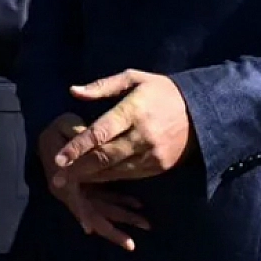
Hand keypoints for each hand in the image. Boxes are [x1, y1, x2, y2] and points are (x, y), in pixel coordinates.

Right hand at [37, 114, 149, 250]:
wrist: (52, 132)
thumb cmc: (58, 130)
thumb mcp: (65, 127)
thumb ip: (79, 140)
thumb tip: (91, 154)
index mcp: (62, 179)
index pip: (75, 203)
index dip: (85, 217)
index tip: (94, 231)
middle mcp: (69, 192)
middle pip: (90, 216)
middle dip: (111, 231)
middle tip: (131, 245)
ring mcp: (80, 192)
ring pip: (101, 212)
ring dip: (122, 218)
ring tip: (144, 224)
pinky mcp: (88, 189)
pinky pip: (104, 201)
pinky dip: (120, 204)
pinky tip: (137, 205)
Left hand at [53, 70, 193, 184]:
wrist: (203, 112)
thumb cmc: (162, 91)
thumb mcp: (134, 78)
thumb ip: (102, 86)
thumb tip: (73, 91)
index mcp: (134, 110)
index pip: (100, 132)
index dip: (78, 147)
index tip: (59, 157)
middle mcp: (143, 135)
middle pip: (105, 156)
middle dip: (78, 168)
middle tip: (57, 177)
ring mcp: (152, 154)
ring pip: (116, 170)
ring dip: (91, 177)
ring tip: (69, 182)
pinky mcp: (159, 166)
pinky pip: (129, 175)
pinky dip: (109, 178)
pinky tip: (93, 180)